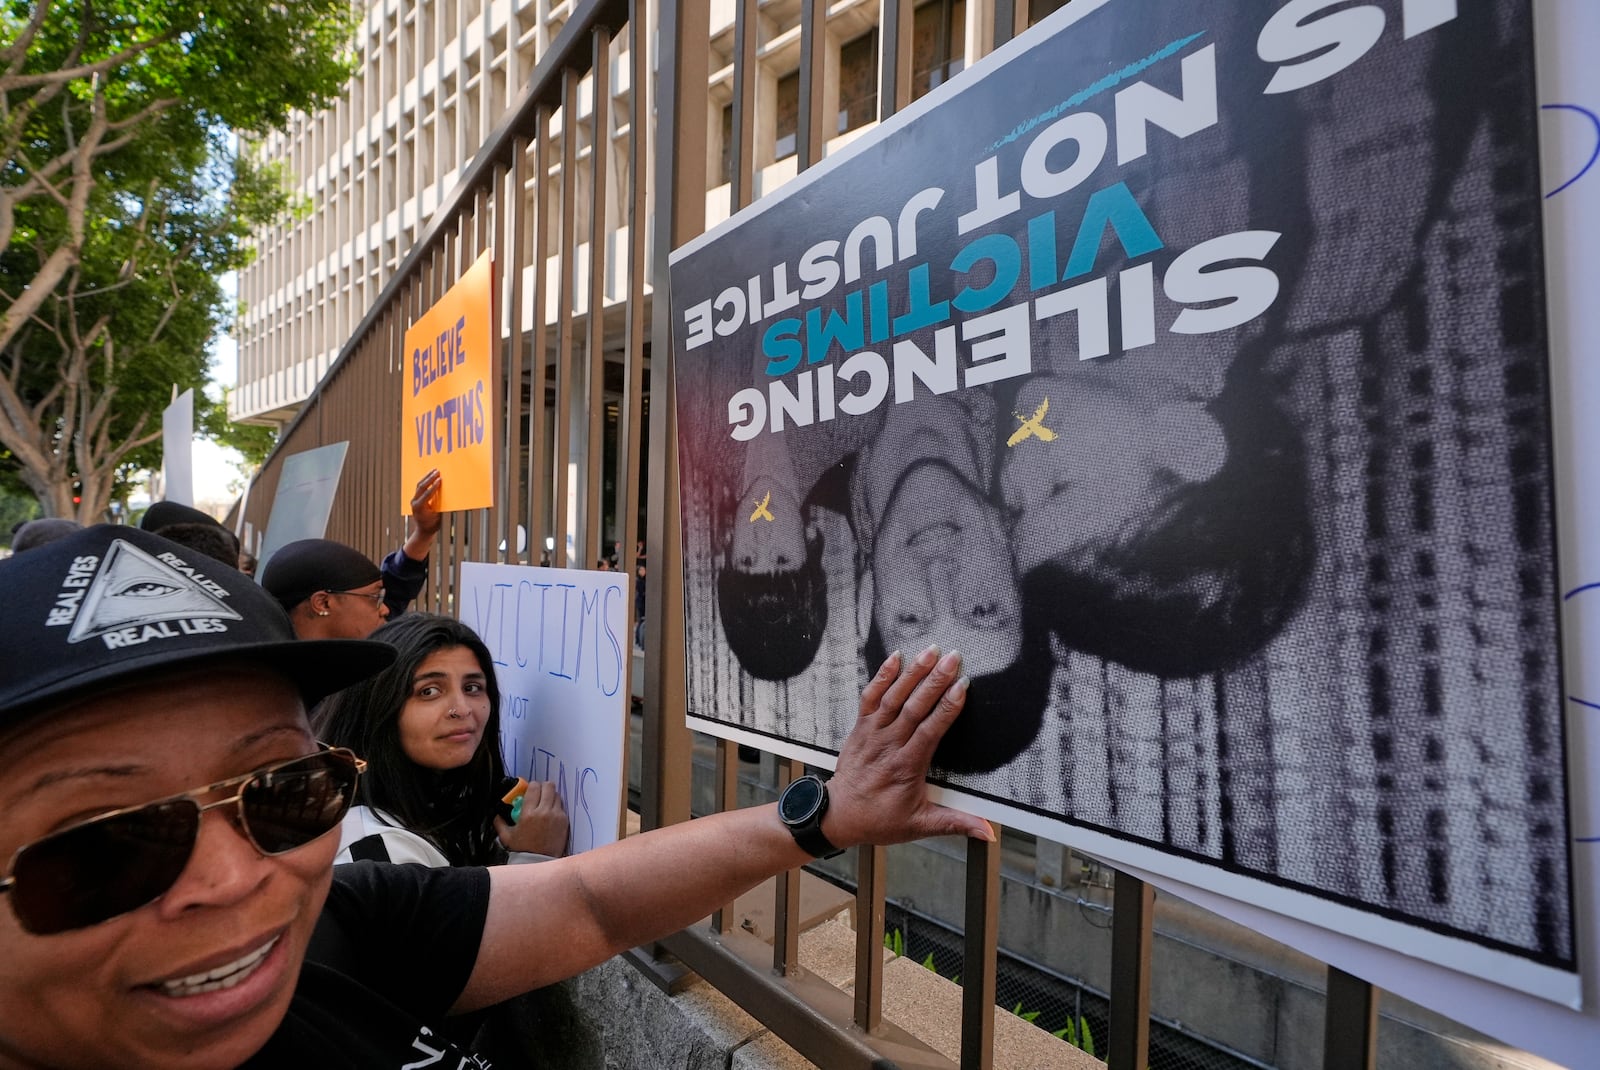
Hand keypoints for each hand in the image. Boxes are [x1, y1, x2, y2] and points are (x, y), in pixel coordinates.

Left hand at [411, 469, 442, 535]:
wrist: (423, 531)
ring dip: (427, 477)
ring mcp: (414, 500)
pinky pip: (420, 487)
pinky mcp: (416, 499)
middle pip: (421, 487)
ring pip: (419, 485)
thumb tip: (445, 493)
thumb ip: (440, 505)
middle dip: (430, 478)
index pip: (427, 494)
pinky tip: (431, 476)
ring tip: (434, 470)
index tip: (440, 479)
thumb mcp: (438, 516)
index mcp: (419, 507)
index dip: (434, 486)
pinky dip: (426, 481)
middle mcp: (414, 502)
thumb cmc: (432, 525)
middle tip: (437, 471)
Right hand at [495, 780, 569, 856]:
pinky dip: (556, 808)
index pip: (534, 787)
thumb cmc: (522, 849)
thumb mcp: (506, 836)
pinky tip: (550, 815)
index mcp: (528, 813)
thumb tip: (497, 814)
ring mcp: (556, 816)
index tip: (530, 790)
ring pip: (557, 795)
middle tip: (539, 793)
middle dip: (543, 787)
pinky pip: (562, 807)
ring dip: (551, 797)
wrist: (538, 862)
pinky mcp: (564, 821)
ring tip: (545, 804)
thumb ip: (500, 823)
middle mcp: (544, 812)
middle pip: (549, 786)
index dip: (532, 786)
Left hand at [821, 646, 993, 849]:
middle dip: (935, 680)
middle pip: (914, 706)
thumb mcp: (919, 825)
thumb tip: (988, 832)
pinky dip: (882, 676)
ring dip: (913, 672)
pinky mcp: (861, 727)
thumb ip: (955, 823)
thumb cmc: (879, 820)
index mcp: (907, 766)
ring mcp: (872, 733)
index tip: (963, 686)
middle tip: (953, 657)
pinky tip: (896, 657)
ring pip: (894, 697)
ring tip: (930, 650)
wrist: (838, 815)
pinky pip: (870, 696)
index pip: (930, 730)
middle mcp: (889, 745)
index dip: (947, 707)